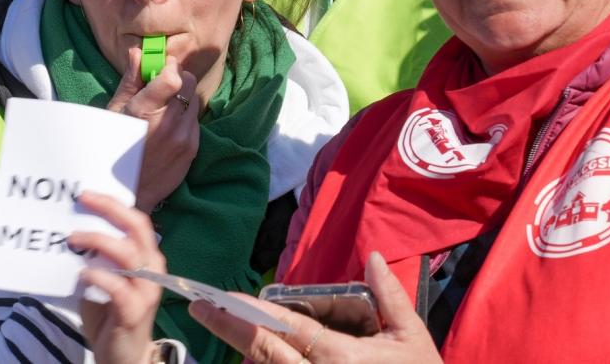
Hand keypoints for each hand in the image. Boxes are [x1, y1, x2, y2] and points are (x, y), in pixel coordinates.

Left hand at [71, 191, 165, 363]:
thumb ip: (97, 258)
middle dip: (110, 209)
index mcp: (148, 255)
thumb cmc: (111, 314)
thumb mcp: (106, 279)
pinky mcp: (135, 310)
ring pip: (128, 253)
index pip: (136, 220)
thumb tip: (74, 232)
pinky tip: (83, 273)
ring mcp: (147, 288)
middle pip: (137, 227)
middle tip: (84, 200)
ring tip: (73, 238)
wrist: (124, 357)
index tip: (88, 194)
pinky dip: (99, 275)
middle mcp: (153, 266)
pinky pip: (118, 286)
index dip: (114, 204)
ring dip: (99, 241)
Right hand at [107, 48, 200, 211]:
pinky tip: (168, 128)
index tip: (162, 67)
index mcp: (145, 111)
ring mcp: (183, 137)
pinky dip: (185, 118)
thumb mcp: (115, 112)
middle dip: (178, 78)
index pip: (173, 76)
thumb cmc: (112, 149)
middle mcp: (169, 123)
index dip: (169, 66)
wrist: (127, 192)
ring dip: (183, 98)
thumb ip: (131, 80)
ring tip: (163, 110)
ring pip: (194, 99)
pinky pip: (195, 121)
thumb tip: (139, 52)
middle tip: (163, 86)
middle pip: (188, 82)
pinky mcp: (192, 148)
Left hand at [189, 251, 442, 363]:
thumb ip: (389, 296)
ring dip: (244, 355)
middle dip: (228, 328)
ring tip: (225, 328)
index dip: (248, 313)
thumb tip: (372, 256)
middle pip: (262, 354)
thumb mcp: (411, 337)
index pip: (284, 330)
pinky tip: (251, 359)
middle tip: (197, 307)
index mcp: (341, 356)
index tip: (219, 298)